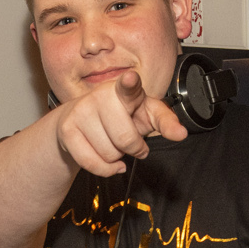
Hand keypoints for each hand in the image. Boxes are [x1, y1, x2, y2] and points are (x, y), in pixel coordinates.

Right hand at [50, 71, 187, 176]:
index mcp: (123, 90)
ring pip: (109, 153)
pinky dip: (104, 169)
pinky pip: (92, 163)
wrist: (79, 120)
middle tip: (130, 141)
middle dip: (133, 148)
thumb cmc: (118, 116)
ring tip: (111, 142)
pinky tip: (105, 159)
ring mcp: (80, 112)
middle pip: (125, 139)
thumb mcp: (146, 115)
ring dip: (116, 157)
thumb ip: (166, 122)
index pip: (128, 87)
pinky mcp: (67, 130)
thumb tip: (181, 134)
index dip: (130, 83)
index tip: (131, 78)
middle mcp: (100, 96)